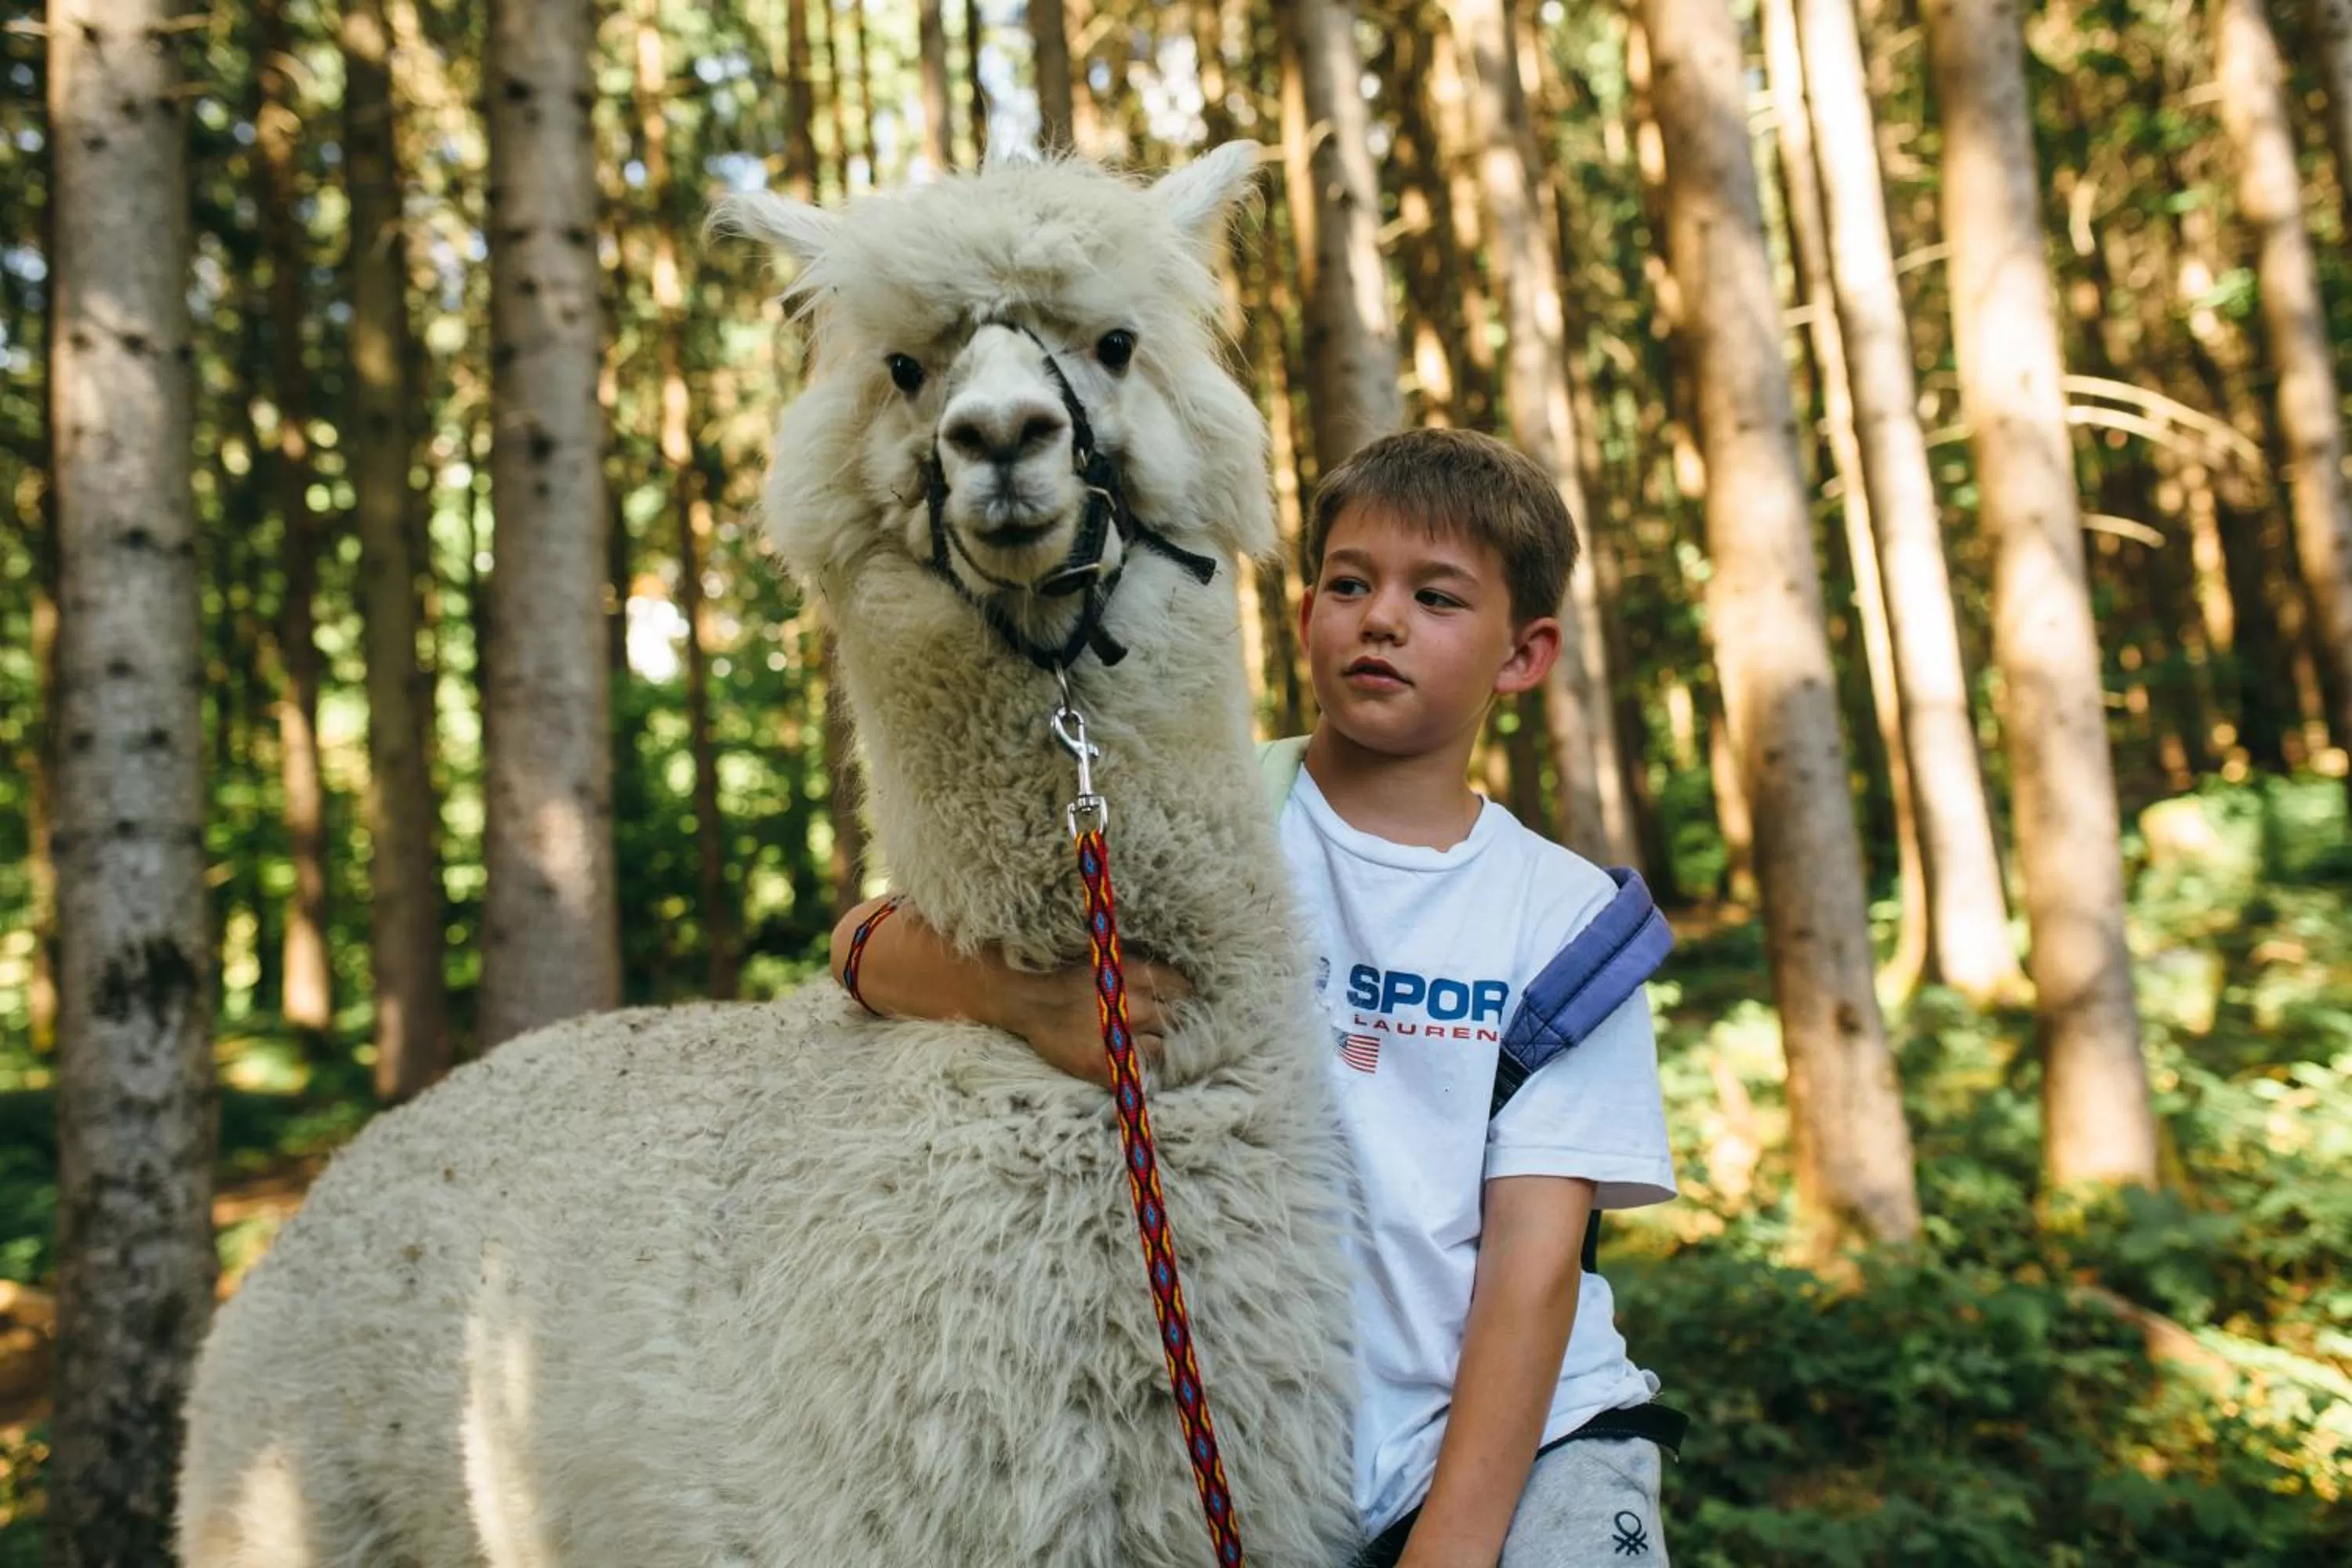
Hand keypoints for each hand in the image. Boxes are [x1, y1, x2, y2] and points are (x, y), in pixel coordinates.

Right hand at [999, 958, 1192, 1086]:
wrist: (1028, 1001)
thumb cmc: (1070, 981)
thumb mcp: (1111, 965)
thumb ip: (1145, 977)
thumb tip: (1182, 993)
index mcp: (1137, 976)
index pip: (1183, 993)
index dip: (1184, 1004)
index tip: (1179, 1011)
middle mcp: (1134, 1005)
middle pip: (1175, 1023)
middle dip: (1170, 1028)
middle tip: (1159, 1033)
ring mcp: (1119, 1036)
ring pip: (1161, 1052)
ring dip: (1155, 1052)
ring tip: (1141, 1050)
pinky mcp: (1103, 1064)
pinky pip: (1136, 1076)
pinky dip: (1135, 1074)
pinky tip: (1127, 1067)